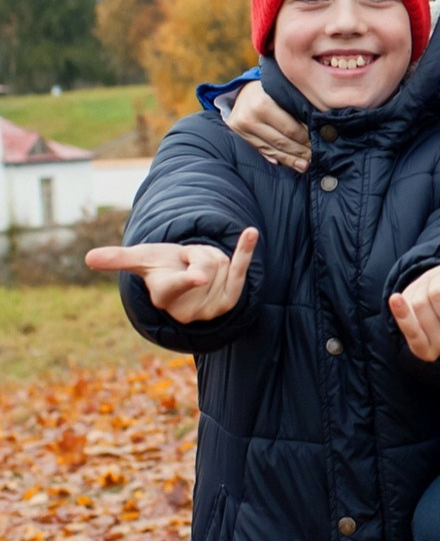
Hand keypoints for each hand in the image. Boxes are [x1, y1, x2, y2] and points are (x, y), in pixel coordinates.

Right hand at [85, 228, 259, 321]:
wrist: (188, 278)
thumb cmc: (160, 266)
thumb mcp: (141, 259)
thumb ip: (118, 259)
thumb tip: (88, 258)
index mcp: (164, 297)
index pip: (176, 286)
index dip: (187, 280)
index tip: (198, 275)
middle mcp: (189, 308)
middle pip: (204, 263)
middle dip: (197, 254)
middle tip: (187, 263)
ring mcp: (212, 307)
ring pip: (221, 262)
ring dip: (212, 257)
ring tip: (201, 268)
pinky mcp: (231, 299)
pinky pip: (240, 269)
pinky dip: (245, 250)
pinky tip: (251, 232)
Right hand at [230, 82, 309, 171]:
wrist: (243, 90)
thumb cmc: (272, 90)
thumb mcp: (284, 94)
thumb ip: (298, 111)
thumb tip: (318, 132)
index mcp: (263, 104)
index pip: (290, 129)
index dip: (306, 139)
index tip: (320, 145)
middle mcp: (250, 117)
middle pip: (281, 142)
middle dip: (300, 152)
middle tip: (315, 158)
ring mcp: (241, 128)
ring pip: (272, 149)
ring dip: (291, 160)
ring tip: (305, 165)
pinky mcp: (238, 135)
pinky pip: (262, 150)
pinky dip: (278, 157)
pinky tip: (290, 163)